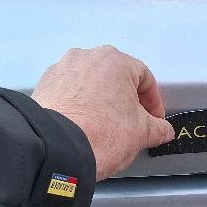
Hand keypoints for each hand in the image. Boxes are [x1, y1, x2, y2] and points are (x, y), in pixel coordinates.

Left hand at [32, 46, 174, 180]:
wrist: (58, 148)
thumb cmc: (96, 133)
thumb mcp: (142, 133)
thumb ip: (159, 128)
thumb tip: (161, 130)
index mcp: (116, 61)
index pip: (145, 78)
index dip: (153, 101)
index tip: (153, 117)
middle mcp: (88, 58)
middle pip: (116, 77)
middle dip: (126, 99)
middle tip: (131, 121)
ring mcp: (63, 70)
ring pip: (90, 82)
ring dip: (100, 100)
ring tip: (104, 125)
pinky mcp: (45, 85)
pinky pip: (69, 91)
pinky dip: (78, 104)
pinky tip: (83, 124)